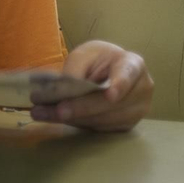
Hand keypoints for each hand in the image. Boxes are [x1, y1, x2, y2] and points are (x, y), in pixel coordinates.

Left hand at [30, 40, 152, 131]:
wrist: (108, 71)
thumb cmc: (98, 60)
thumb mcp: (85, 55)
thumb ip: (76, 69)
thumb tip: (62, 92)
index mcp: (134, 64)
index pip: (128, 75)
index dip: (120, 85)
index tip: (110, 95)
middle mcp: (141, 90)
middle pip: (110, 104)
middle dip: (80, 107)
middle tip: (56, 110)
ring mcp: (136, 111)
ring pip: (103, 119)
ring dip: (72, 118)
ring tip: (42, 113)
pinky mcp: (125, 125)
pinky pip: (99, 127)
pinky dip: (76, 123)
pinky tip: (55, 117)